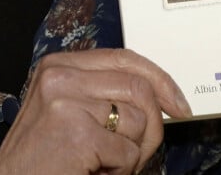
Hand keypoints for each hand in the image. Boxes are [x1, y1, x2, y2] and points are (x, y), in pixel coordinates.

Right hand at [0, 47, 191, 174]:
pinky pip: (127, 152)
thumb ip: (102, 93)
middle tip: (141, 152)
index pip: (123, 58)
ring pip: (137, 120)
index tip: (178, 103)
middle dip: (153, 124)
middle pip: (138, 87)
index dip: (158, 78)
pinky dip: (121, 171)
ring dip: (133, 153)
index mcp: (60, 65)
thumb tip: (158, 96)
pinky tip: (96, 172)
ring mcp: (66, 101)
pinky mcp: (76, 132)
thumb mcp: (67, 109)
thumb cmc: (42, 156)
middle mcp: (61, 75)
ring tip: (106, 163)